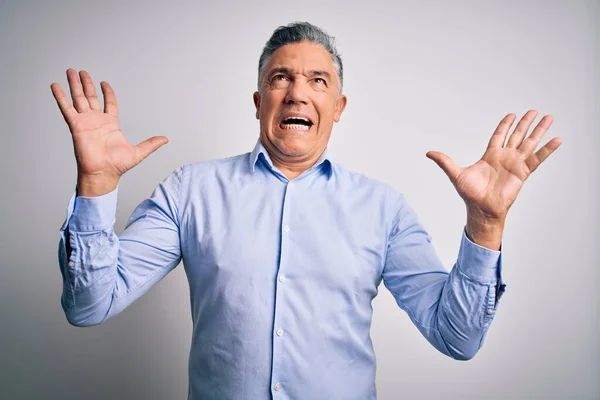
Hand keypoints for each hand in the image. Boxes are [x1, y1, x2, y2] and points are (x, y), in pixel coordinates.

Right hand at [51, 69, 167, 195]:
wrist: (103, 173)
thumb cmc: (117, 166)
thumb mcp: (139, 152)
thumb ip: (151, 144)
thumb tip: (165, 139)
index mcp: (111, 124)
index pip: (109, 103)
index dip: (107, 93)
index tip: (104, 83)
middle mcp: (97, 121)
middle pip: (91, 97)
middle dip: (87, 84)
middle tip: (82, 72)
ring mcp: (85, 122)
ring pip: (79, 98)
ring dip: (74, 85)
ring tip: (70, 71)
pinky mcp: (76, 125)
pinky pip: (66, 108)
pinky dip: (60, 97)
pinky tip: (56, 86)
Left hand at [426, 110, 561, 247]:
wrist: (482, 209)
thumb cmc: (470, 194)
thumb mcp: (456, 174)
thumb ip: (444, 162)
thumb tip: (429, 153)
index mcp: (490, 155)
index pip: (499, 135)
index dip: (505, 125)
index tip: (512, 115)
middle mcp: (505, 157)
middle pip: (517, 135)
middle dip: (525, 123)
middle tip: (534, 111)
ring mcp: (515, 164)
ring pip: (529, 143)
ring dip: (539, 131)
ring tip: (549, 118)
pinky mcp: (523, 173)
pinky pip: (537, 158)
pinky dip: (547, 149)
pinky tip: (556, 140)